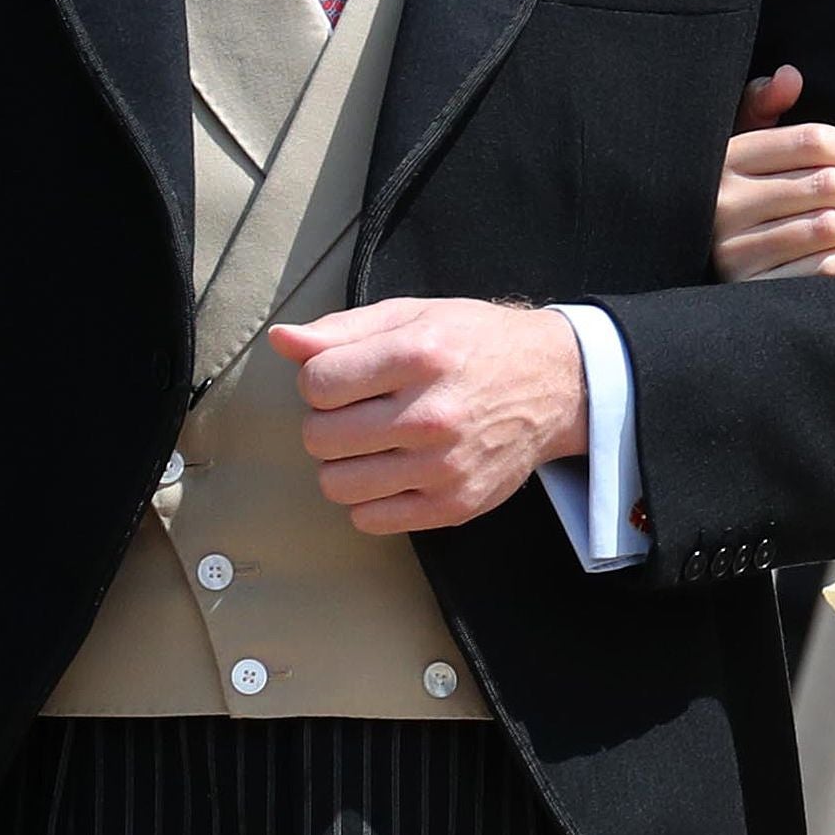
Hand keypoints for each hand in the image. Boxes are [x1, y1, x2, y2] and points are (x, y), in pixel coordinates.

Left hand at [271, 299, 591, 532]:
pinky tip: (390, 472)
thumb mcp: (411, 315)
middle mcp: (431, 414)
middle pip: (319, 437)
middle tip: (358, 412)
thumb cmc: (474, 344)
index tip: (343, 379)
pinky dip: (368, 499)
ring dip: (342, 464)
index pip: (315, 384)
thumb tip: (282, 340)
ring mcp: (443, 466)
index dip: (318, 381)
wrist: (552, 385)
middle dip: (326, 422)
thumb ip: (341, 330)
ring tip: (371, 443)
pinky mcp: (452, 505)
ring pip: (336, 484)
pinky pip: (369, 519)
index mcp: (417, 355)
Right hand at [716, 65, 834, 280]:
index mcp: (727, 156)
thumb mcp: (741, 143)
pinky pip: (817, 270)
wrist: (694, 255)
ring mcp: (732, 248)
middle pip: (825, 184)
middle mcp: (723, 201)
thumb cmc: (735, 190)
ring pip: (826, 227)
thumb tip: (791, 74)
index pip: (811, 141)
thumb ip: (764, 105)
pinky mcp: (746, 287)